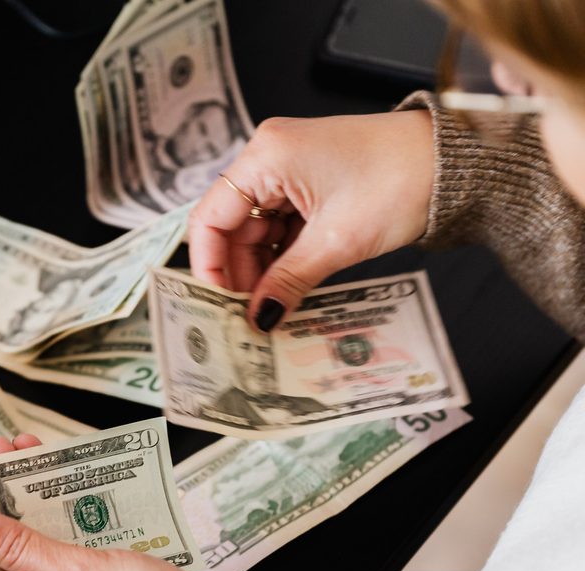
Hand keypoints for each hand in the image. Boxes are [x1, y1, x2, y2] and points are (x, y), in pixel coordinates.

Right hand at [188, 110, 433, 330]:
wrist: (456, 161)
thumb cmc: (402, 180)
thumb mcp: (336, 242)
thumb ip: (286, 282)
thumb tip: (257, 318)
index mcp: (266, 156)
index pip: (210, 219)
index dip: (209, 267)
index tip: (218, 305)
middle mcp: (270, 157)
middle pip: (231, 228)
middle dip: (239, 275)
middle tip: (249, 317)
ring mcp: (289, 170)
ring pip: (256, 233)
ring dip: (263, 272)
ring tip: (272, 309)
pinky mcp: (309, 184)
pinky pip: (281, 229)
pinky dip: (283, 259)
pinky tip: (289, 288)